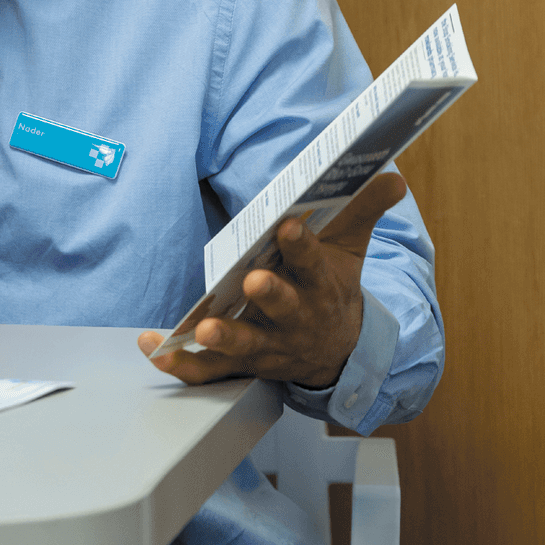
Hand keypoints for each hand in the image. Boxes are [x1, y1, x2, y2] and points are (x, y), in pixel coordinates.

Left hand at [138, 171, 407, 387]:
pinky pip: (208, 370)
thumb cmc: (332, 288)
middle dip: (270, 294)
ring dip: (225, 338)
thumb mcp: (351, 248)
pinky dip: (181, 363)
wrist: (337, 351)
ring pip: (246, 345)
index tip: (287, 225)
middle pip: (283, 307)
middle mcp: (295, 318)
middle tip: (253, 281)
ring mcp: (267, 345)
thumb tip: (390, 174)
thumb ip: (363, 210)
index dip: (301, 245)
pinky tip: (154, 349)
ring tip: (204, 330)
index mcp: (320, 286)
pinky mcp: (241, 363)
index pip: (312, 263)